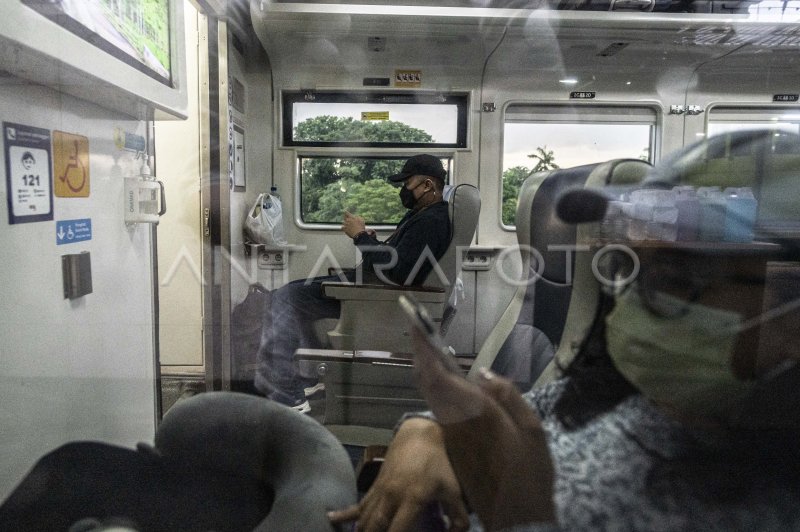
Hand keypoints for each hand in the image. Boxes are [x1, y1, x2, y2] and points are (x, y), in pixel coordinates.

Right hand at [328, 417, 469, 531]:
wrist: (419, 435)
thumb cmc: (439, 463)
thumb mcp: (454, 489)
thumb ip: (458, 515)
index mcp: (412, 498)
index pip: (398, 529)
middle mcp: (392, 496)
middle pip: (375, 526)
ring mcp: (380, 490)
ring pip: (364, 518)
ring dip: (360, 531)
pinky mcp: (375, 486)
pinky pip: (358, 504)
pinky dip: (345, 514)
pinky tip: (330, 518)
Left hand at [342, 211, 366, 237]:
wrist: (358, 234)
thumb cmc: (361, 227)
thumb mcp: (361, 220)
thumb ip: (357, 217)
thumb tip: (355, 216)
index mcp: (352, 217)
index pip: (347, 213)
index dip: (346, 212)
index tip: (345, 211)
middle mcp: (347, 220)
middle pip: (344, 218)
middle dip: (346, 218)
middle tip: (347, 219)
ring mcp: (345, 225)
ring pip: (343, 222)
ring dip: (345, 223)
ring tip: (348, 225)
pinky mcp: (344, 229)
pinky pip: (342, 227)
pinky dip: (343, 228)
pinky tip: (345, 229)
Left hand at [411, 328, 556, 530]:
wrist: (517, 518)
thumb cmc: (531, 473)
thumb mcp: (533, 430)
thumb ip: (508, 396)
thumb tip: (482, 373)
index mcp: (475, 414)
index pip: (439, 375)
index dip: (425, 350)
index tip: (417, 327)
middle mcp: (455, 423)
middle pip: (428, 383)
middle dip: (420, 355)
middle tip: (416, 331)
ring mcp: (450, 437)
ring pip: (431, 397)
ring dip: (427, 372)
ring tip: (428, 349)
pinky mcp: (451, 448)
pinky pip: (439, 411)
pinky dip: (436, 391)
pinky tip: (443, 383)